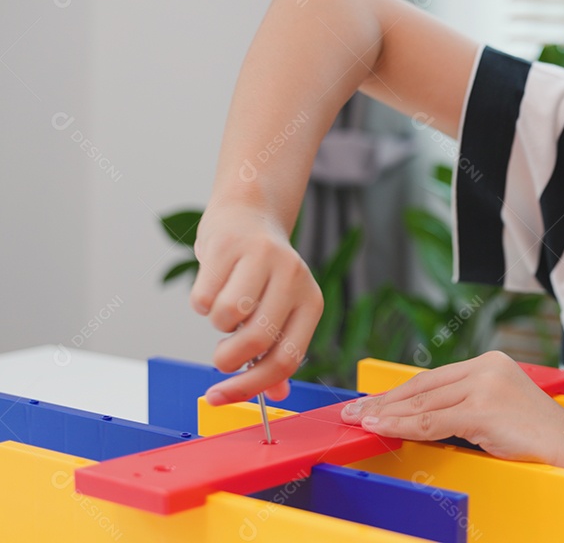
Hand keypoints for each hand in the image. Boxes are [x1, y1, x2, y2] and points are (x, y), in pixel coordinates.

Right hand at [188, 202, 322, 404]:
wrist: (248, 216)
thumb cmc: (263, 275)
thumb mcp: (282, 310)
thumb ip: (279, 350)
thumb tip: (277, 395)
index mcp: (311, 302)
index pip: (286, 359)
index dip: (251, 387)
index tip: (218, 398)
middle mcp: (294, 278)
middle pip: (257, 341)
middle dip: (228, 360)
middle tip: (220, 357)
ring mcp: (263, 258)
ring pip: (227, 317)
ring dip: (216, 325)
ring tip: (223, 309)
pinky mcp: (230, 245)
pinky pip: (203, 296)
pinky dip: (200, 302)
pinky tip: (213, 284)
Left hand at [340, 351, 563, 464]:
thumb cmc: (540, 437)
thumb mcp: (499, 411)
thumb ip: (465, 406)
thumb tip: (422, 417)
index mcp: (490, 362)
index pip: (433, 378)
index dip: (399, 392)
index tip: (374, 401)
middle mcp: (486, 366)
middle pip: (423, 387)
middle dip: (385, 401)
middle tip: (353, 410)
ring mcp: (485, 386)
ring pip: (423, 403)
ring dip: (387, 414)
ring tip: (360, 421)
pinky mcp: (483, 409)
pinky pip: (432, 421)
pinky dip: (402, 426)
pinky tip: (382, 427)